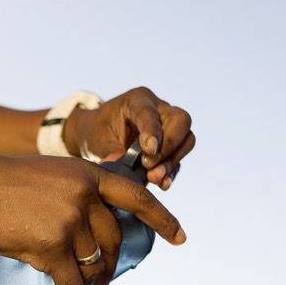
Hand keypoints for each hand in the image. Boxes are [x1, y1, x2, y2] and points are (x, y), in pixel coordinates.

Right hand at [0, 150, 184, 284]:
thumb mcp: (51, 175)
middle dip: (110, 266)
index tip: (179, 239)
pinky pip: (69, 281)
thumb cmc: (2, 181)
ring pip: (91, 264)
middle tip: (102, 280)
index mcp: (88, 175)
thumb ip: (76, 196)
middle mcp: (85, 196)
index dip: (162, 219)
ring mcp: (69, 220)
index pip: (137, 198)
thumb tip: (92, 237)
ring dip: (85, 281)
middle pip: (114, 241)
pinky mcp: (50, 245)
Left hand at [63, 87, 195, 187]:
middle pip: (181, 121)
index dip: (153, 131)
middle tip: (150, 166)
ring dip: (172, 161)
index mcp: (138, 100)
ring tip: (154, 177)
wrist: (100, 134)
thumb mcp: (99, 140)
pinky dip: (171, 171)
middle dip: (169, 146)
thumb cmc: (99, 131)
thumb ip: (112, 152)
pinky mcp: (171, 146)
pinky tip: (162, 184)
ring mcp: (169, 126)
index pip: (150, 113)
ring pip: (186, 139)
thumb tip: (125, 169)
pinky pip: (179, 157)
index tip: (150, 150)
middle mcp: (159, 109)